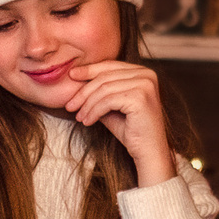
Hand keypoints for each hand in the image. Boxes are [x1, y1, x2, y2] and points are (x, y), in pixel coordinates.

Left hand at [66, 60, 177, 185]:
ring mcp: (145, 85)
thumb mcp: (112, 107)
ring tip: (79, 117)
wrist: (149, 153)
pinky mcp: (140, 97)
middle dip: (84, 92)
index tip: (71, 76)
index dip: (89, 70)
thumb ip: (100, 92)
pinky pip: (107, 101)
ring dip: (87, 105)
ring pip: (104, 90)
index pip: (111, 66)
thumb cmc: (132, 131)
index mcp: (144, 72)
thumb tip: (77, 81)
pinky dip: (93, 112)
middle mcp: (147, 75)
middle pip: (105, 77)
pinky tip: (87, 121)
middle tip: (69, 105)